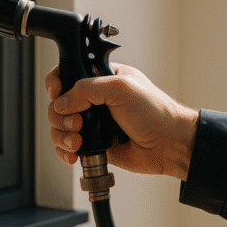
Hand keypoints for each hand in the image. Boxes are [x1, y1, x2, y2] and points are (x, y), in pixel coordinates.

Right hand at [45, 63, 198, 180]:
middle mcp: (94, 100)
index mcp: (101, 78)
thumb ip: (86, 89)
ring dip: (62, 135)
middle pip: (58, 103)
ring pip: (59, 127)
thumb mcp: (121, 89)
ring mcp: (92, 122)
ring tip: (78, 142)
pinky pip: (67, 146)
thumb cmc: (156, 113)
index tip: (57, 93)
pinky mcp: (94, 143)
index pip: (67, 73)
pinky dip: (65, 151)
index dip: (56, 83)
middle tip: (77, 122)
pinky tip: (74, 153)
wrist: (170, 146)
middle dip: (60, 115)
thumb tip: (62, 102)